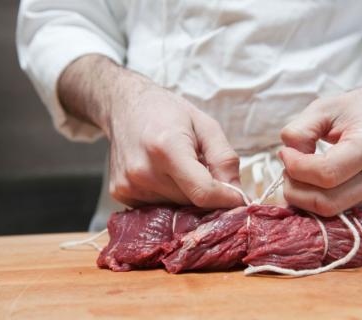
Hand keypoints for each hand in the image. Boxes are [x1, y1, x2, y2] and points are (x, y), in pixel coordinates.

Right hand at [59, 55, 242, 207]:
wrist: (123, 106)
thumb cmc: (167, 112)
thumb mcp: (206, 126)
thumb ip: (225, 160)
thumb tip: (239, 196)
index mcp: (167, 149)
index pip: (203, 192)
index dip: (227, 200)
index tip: (240, 199)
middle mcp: (143, 171)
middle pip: (191, 203)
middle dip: (208, 196)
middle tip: (208, 174)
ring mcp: (129, 185)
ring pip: (175, 209)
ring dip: (188, 197)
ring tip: (183, 170)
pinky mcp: (121, 194)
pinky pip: (157, 208)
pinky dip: (169, 198)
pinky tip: (166, 176)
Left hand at [279, 83, 361, 215]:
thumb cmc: (359, 108)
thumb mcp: (323, 107)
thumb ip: (299, 132)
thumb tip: (288, 158)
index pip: (327, 173)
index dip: (297, 167)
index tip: (286, 153)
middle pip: (328, 202)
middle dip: (295, 189)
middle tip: (287, 168)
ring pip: (333, 213)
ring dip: (305, 197)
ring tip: (300, 173)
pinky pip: (345, 216)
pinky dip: (321, 205)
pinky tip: (315, 186)